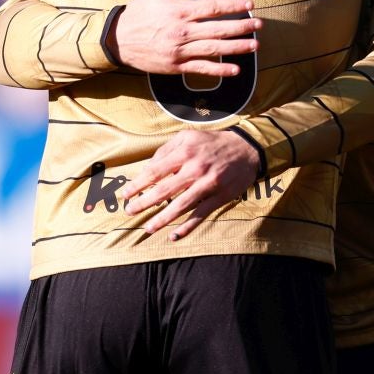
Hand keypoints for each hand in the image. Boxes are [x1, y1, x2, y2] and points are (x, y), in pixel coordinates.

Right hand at [112, 0, 260, 75]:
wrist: (118, 39)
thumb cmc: (138, 10)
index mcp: (179, 11)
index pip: (212, 7)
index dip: (233, 6)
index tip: (250, 4)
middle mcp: (181, 31)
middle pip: (218, 29)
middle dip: (242, 27)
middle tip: (259, 24)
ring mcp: (179, 50)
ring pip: (214, 49)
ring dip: (237, 47)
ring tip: (255, 45)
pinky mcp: (176, 66)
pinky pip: (201, 68)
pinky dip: (219, 69)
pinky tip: (235, 68)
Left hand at [123, 128, 262, 238]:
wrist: (247, 149)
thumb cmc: (212, 143)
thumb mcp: (188, 137)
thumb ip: (166, 150)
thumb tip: (147, 168)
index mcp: (185, 151)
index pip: (155, 171)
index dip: (138, 184)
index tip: (126, 194)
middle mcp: (196, 168)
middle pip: (164, 190)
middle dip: (144, 203)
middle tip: (130, 211)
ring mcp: (209, 184)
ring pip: (181, 206)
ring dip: (162, 219)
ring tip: (147, 228)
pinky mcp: (220, 196)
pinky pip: (201, 215)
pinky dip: (187, 227)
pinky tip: (174, 236)